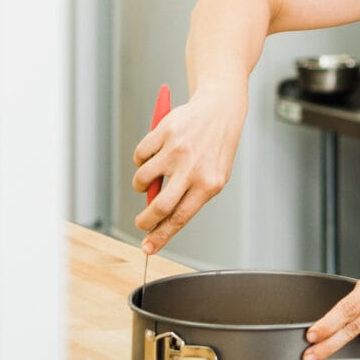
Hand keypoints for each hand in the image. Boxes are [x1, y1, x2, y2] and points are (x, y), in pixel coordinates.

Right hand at [132, 87, 245, 252]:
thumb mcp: (212, 177)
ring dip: (140, 185)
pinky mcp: (164, 132)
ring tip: (150, 179)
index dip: (160, 236)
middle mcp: (192, 168)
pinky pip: (140, 156)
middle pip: (159, 206)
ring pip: (143, 180)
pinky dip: (141, 160)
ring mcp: (177, 150)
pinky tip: (154, 154)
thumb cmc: (215, 150)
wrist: (220, 111)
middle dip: (144, 221)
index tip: (147, 248)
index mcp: (208, 185)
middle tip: (140, 222)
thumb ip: (188, 198)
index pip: (180, 219)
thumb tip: (158, 220)